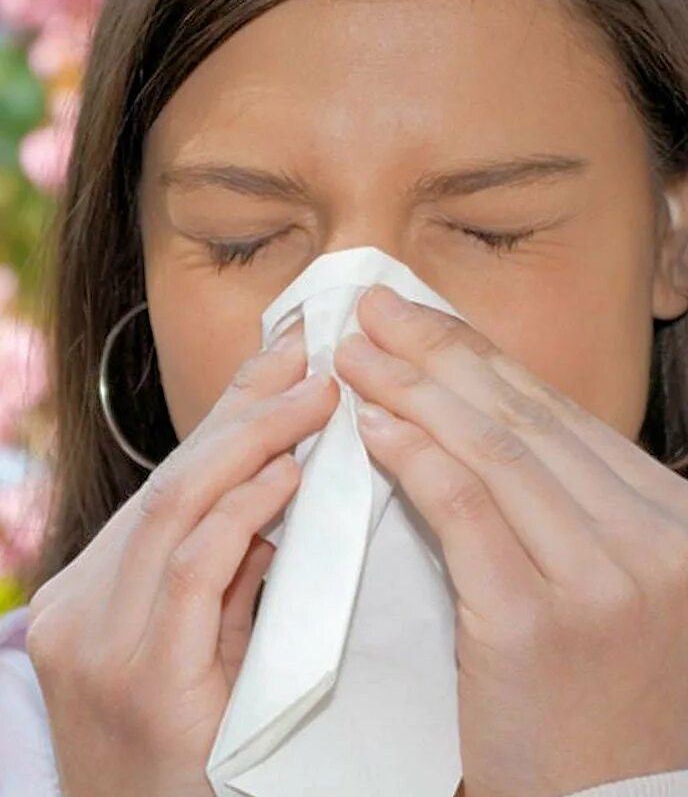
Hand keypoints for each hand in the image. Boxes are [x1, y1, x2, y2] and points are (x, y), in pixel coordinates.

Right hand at [26, 320, 338, 796]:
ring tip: (313, 397)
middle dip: (241, 410)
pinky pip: (194, 571)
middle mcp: (73, 609)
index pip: (163, 486)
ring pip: (174, 509)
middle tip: (305, 353)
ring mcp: (96, 645)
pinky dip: (242, 513)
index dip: (221, 414)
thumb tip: (276, 488)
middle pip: (167, 483)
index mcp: (81, 596)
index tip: (276, 357)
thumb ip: (219, 576)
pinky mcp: (142, 682)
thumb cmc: (184, 766)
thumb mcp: (189, 655)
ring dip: (250, 444)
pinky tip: (287, 475)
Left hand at [334, 283, 687, 796]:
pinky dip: (413, 457)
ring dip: (412, 389)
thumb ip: (562, 506)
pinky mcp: (538, 623)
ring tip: (356, 354)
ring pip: (494, 450)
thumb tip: (469, 414)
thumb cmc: (594, 702)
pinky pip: (464, 510)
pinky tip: (371, 425)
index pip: (557, 415)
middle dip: (438, 352)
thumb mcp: (605, 586)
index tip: (418, 319)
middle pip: (524, 418)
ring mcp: (603, 581)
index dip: (479, 356)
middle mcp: (656, 541)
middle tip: (373, 310)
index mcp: (673, 522)